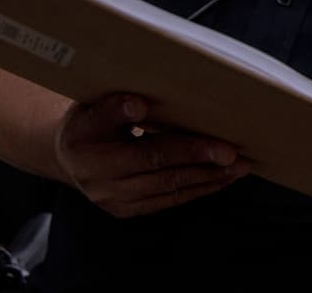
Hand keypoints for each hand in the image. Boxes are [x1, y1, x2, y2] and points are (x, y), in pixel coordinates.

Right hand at [54, 93, 251, 217]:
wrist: (74, 156)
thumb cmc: (96, 119)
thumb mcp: (97, 102)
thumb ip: (115, 102)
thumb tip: (140, 104)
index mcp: (82, 134)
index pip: (103, 119)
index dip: (120, 111)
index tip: (140, 105)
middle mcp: (93, 171)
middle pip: (149, 159)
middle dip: (194, 155)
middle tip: (229, 151)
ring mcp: (110, 196)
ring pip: (165, 185)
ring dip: (206, 175)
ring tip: (237, 166)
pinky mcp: (125, 210)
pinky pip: (167, 200)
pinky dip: (198, 188)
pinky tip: (221, 178)